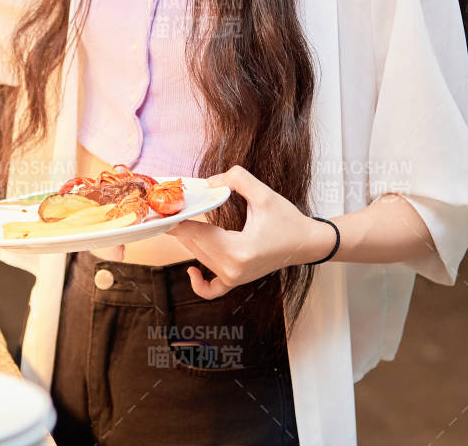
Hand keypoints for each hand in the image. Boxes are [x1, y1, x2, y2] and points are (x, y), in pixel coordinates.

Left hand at [167, 166, 337, 299]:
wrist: (306, 243)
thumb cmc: (288, 220)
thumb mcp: (264, 194)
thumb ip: (237, 179)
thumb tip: (210, 182)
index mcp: (239, 250)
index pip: (197, 233)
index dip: (177, 220)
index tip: (162, 209)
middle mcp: (234, 269)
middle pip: (194, 245)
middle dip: (178, 226)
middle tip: (163, 209)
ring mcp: (234, 278)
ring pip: (199, 257)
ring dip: (188, 240)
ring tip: (177, 221)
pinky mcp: (237, 280)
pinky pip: (211, 289)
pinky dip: (198, 282)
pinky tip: (191, 269)